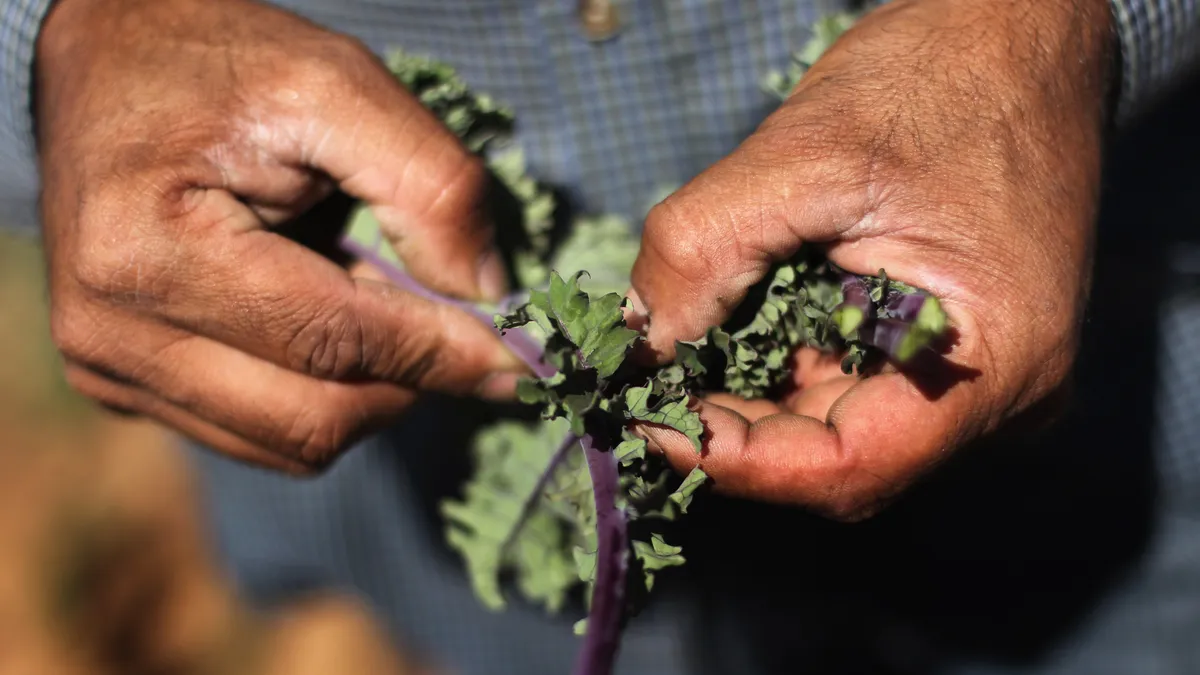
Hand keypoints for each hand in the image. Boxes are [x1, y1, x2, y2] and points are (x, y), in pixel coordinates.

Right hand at [36, 0, 522, 472]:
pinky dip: (318, 396)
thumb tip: (486, 293)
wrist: (107, 62)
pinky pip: (255, 434)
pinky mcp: (120, 384)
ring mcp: (110, 369)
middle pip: (314, 420)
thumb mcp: (334, 82)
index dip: (441, 355)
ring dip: (366, 393)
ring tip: (372, 304)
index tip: (520, 361)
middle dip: (407, 382)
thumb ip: (426, 183)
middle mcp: (113, 332)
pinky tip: (324, 324)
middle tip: (455, 329)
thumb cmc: (217, 63)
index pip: (333, 343)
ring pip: (290, 444)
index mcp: (149, 251)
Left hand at [629, 0, 1114, 519]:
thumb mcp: (808, 153)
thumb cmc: (943, 78)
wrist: (1019, 35)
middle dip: (727, 426)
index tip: (650, 421)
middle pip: (831, 457)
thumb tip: (634, 342)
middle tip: (640, 383)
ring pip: (828, 424)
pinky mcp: (936, 344)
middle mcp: (995, 394)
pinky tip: (724, 322)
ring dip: (743, 395)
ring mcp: (965, 373)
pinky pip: (843, 382)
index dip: (735, 460)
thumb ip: (704, 249)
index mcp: (996, 364)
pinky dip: (772, 361)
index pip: (848, 469)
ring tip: (672, 348)